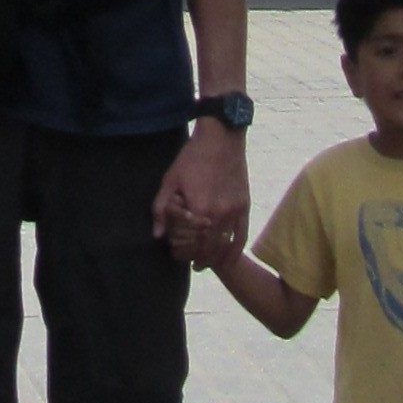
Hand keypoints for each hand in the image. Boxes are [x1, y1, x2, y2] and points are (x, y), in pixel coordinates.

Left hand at [153, 121, 248, 261]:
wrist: (222, 138)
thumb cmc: (192, 157)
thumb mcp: (170, 180)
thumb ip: (161, 209)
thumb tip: (158, 235)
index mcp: (199, 209)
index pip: (190, 243)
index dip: (182, 252)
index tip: (176, 254)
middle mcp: (219, 214)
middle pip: (208, 248)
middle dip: (197, 258)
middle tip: (189, 262)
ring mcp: (234, 212)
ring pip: (224, 246)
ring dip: (214, 259)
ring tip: (204, 264)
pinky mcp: (245, 207)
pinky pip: (241, 236)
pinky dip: (235, 251)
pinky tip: (228, 259)